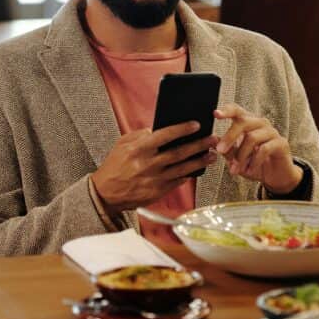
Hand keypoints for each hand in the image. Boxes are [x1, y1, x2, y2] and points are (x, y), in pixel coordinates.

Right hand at [91, 122, 217, 215]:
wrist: (106, 193)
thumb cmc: (115, 166)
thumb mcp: (122, 144)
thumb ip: (140, 135)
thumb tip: (157, 129)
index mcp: (139, 150)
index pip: (164, 136)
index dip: (182, 129)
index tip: (196, 124)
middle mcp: (148, 164)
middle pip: (179, 152)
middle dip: (198, 145)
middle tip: (212, 138)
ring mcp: (155, 179)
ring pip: (183, 168)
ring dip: (200, 161)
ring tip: (212, 154)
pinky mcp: (158, 192)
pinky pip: (179, 181)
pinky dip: (190, 174)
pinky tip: (199, 168)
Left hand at [214, 104, 302, 194]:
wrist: (275, 177)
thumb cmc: (254, 164)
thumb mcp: (236, 159)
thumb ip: (226, 150)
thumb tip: (212, 140)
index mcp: (248, 123)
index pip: (237, 110)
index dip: (227, 111)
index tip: (215, 114)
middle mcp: (260, 123)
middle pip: (243, 122)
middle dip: (230, 137)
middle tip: (220, 150)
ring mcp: (272, 132)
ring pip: (252, 137)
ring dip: (241, 155)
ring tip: (235, 169)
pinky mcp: (281, 143)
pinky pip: (264, 149)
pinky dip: (254, 162)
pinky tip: (249, 170)